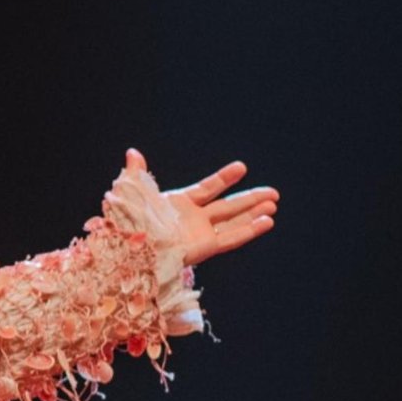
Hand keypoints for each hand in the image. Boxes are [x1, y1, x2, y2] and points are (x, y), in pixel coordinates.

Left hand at [119, 148, 277, 264]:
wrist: (128, 246)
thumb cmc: (127, 221)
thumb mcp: (131, 192)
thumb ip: (136, 173)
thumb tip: (133, 152)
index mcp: (179, 204)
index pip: (208, 188)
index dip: (225, 179)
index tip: (242, 168)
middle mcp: (194, 219)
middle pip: (228, 207)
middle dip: (250, 199)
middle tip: (273, 193)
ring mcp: (201, 233)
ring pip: (235, 221)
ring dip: (254, 213)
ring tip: (274, 204)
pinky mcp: (205, 248)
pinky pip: (232, 238)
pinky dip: (250, 230)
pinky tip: (267, 221)